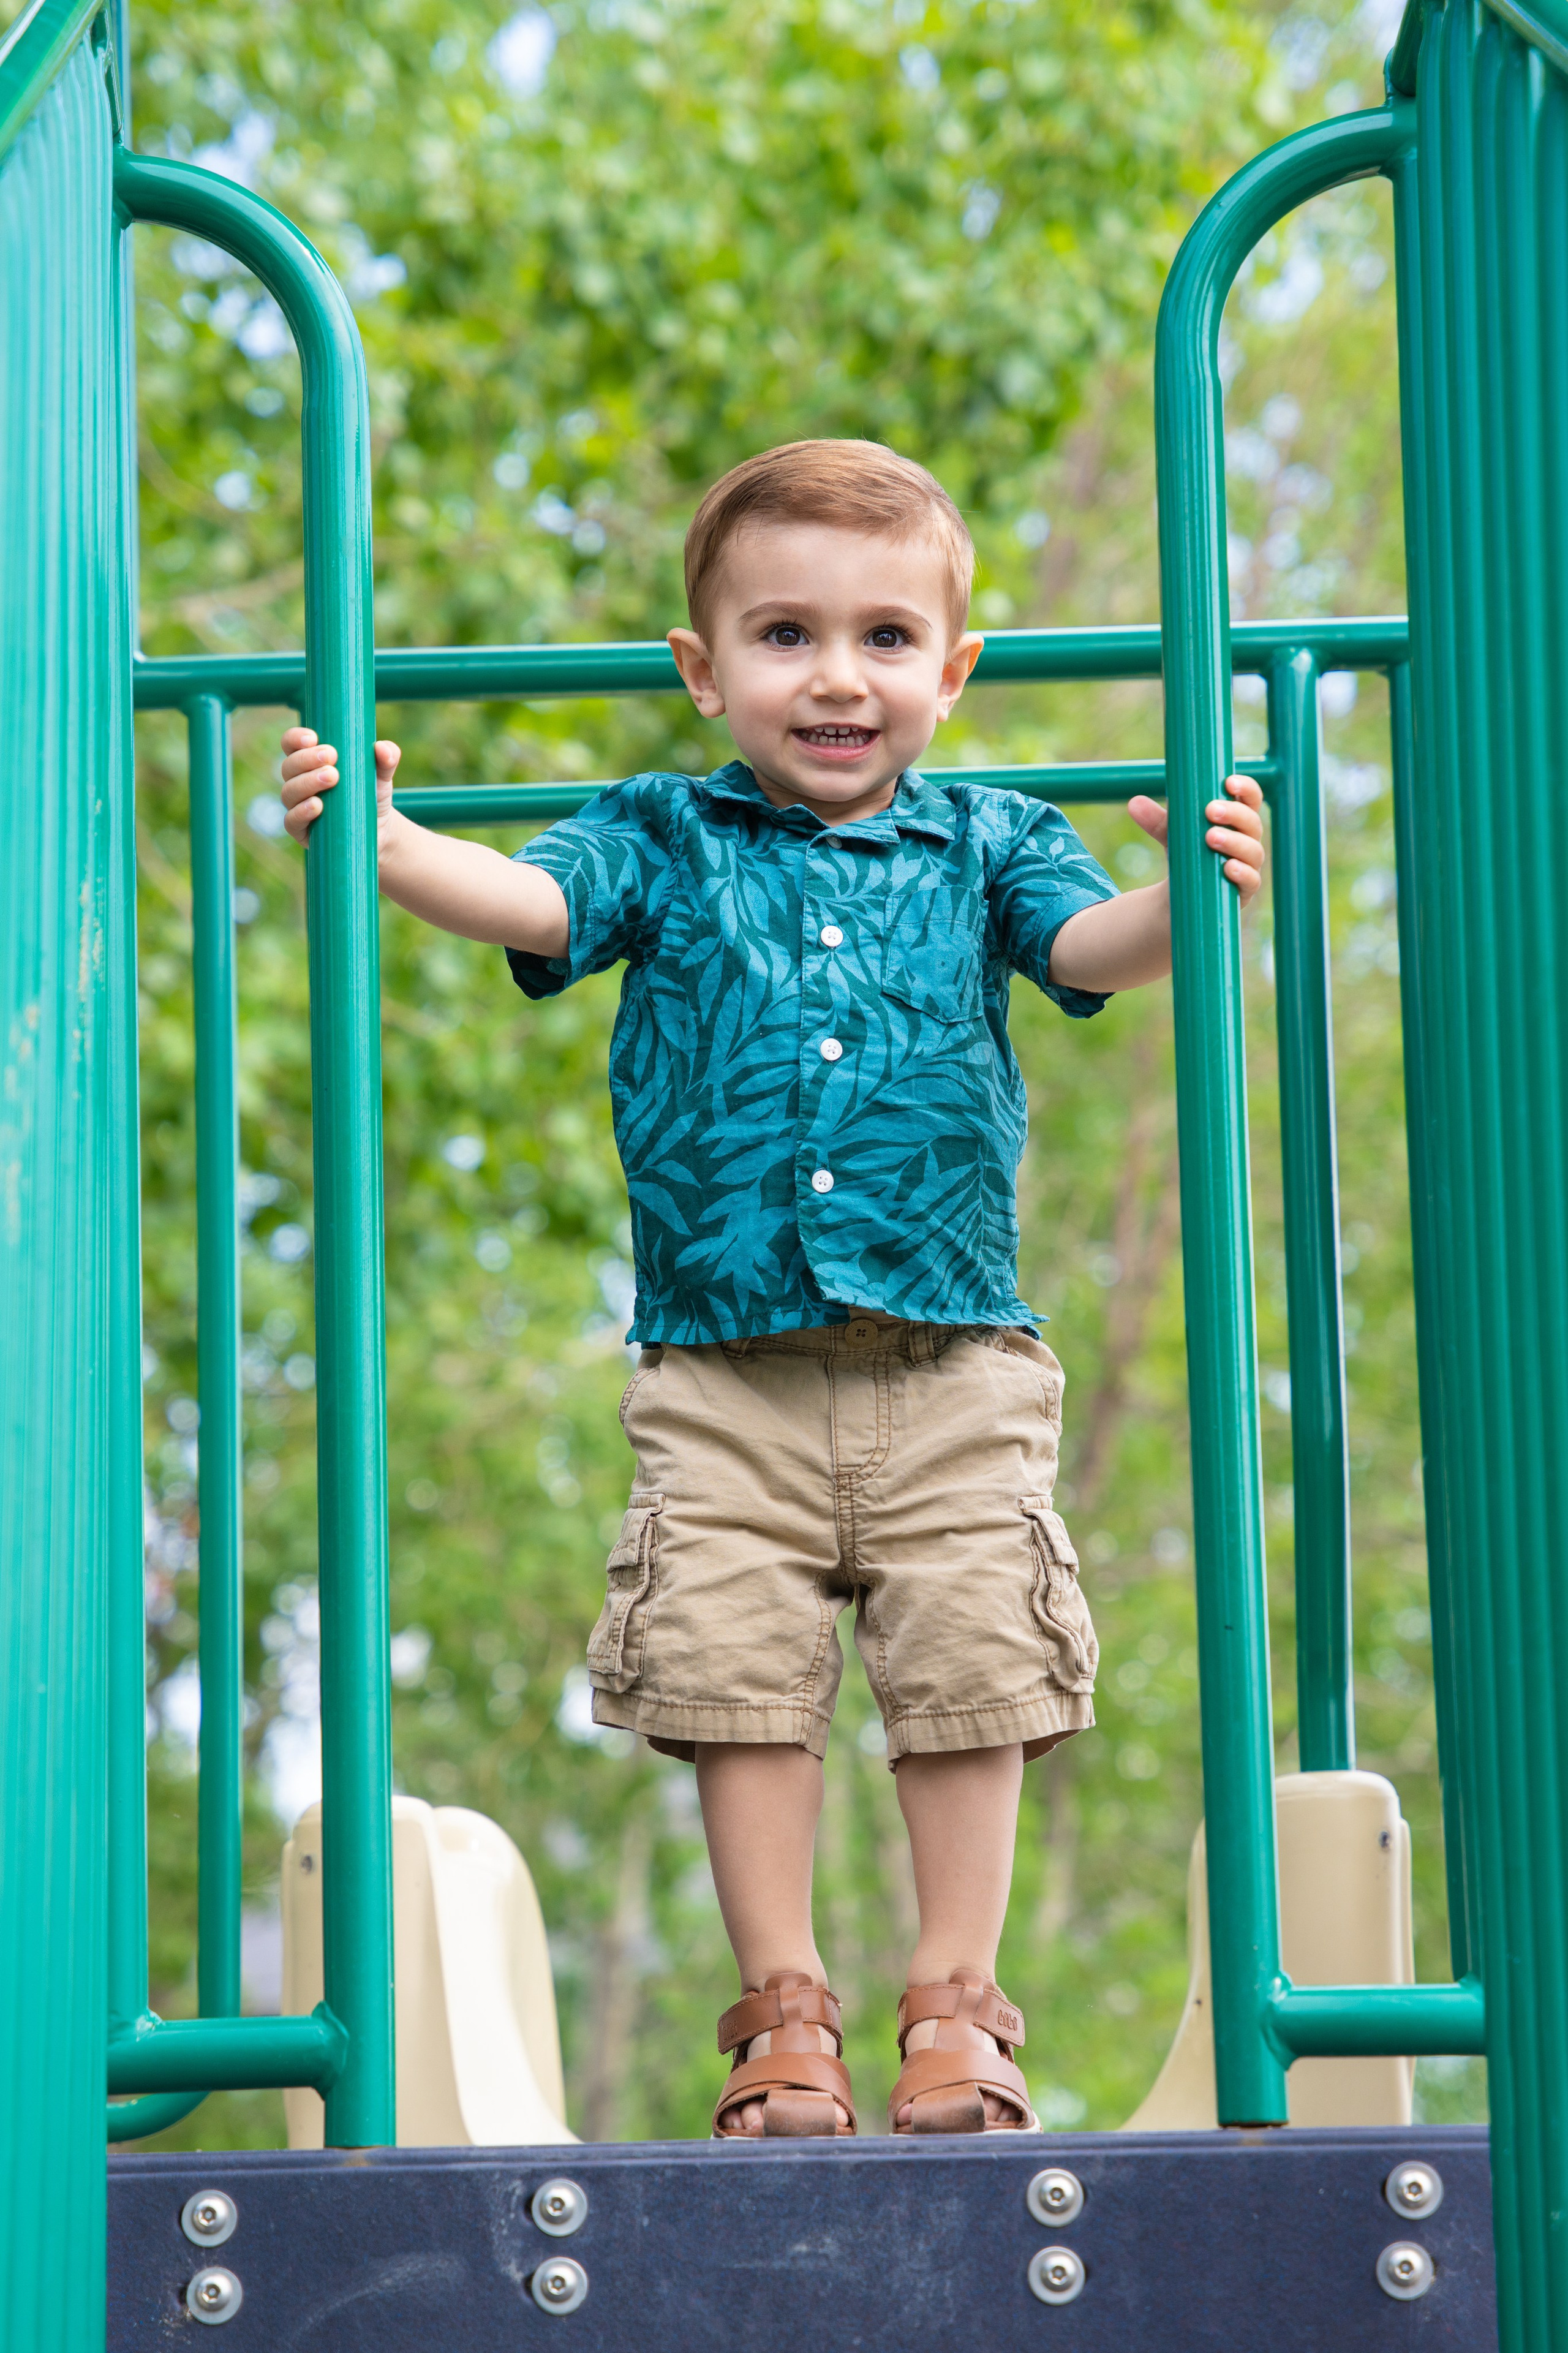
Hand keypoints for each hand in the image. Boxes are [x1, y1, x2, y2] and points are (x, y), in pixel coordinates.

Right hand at [279, 728, 401, 847]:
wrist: (378, 830)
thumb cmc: (370, 794)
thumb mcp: (381, 774)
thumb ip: (387, 757)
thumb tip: (382, 748)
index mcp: (309, 762)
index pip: (291, 744)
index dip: (295, 738)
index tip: (313, 737)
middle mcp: (298, 782)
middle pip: (289, 766)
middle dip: (307, 759)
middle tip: (332, 757)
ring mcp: (297, 806)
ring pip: (289, 792)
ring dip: (307, 783)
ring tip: (332, 778)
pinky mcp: (301, 831)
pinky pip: (291, 821)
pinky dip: (301, 812)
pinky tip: (317, 806)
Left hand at [1126, 772, 1266, 902]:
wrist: (1181, 897)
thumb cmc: (1186, 856)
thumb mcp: (1172, 836)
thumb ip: (1157, 821)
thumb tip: (1134, 803)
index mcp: (1237, 821)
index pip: (1250, 799)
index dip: (1246, 789)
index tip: (1228, 782)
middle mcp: (1248, 841)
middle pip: (1252, 823)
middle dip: (1234, 814)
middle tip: (1211, 810)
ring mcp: (1249, 866)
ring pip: (1253, 851)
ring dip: (1234, 842)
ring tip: (1211, 837)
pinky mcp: (1244, 891)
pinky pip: (1251, 881)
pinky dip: (1241, 873)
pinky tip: (1228, 867)